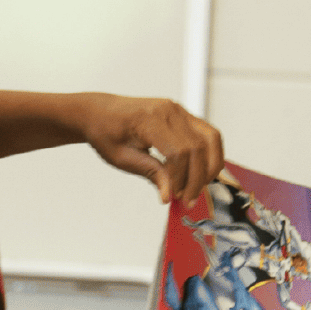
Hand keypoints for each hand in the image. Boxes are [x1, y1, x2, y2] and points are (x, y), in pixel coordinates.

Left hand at [76, 94, 223, 204]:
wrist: (99, 112)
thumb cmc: (106, 131)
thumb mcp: (122, 158)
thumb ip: (150, 173)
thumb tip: (168, 194)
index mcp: (150, 120)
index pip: (179, 152)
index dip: (180, 177)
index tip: (174, 195)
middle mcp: (170, 111)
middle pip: (198, 147)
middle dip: (197, 177)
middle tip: (188, 199)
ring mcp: (179, 111)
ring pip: (211, 138)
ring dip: (211, 165)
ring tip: (198, 187)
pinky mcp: (183, 115)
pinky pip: (207, 134)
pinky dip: (209, 154)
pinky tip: (199, 172)